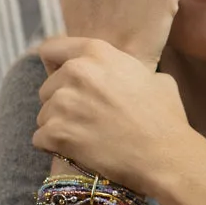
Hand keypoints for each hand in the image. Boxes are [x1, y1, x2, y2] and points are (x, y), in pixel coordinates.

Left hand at [33, 36, 189, 195]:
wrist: (165, 155)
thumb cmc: (166, 119)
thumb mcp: (157, 79)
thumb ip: (131, 72)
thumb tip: (132, 78)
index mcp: (97, 53)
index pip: (51, 49)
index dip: (56, 67)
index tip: (65, 82)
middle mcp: (76, 72)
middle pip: (47, 87)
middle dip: (62, 103)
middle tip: (86, 120)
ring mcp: (63, 103)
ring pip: (43, 114)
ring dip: (59, 127)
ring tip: (86, 139)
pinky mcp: (56, 132)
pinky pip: (40, 138)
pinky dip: (54, 147)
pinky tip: (77, 152)